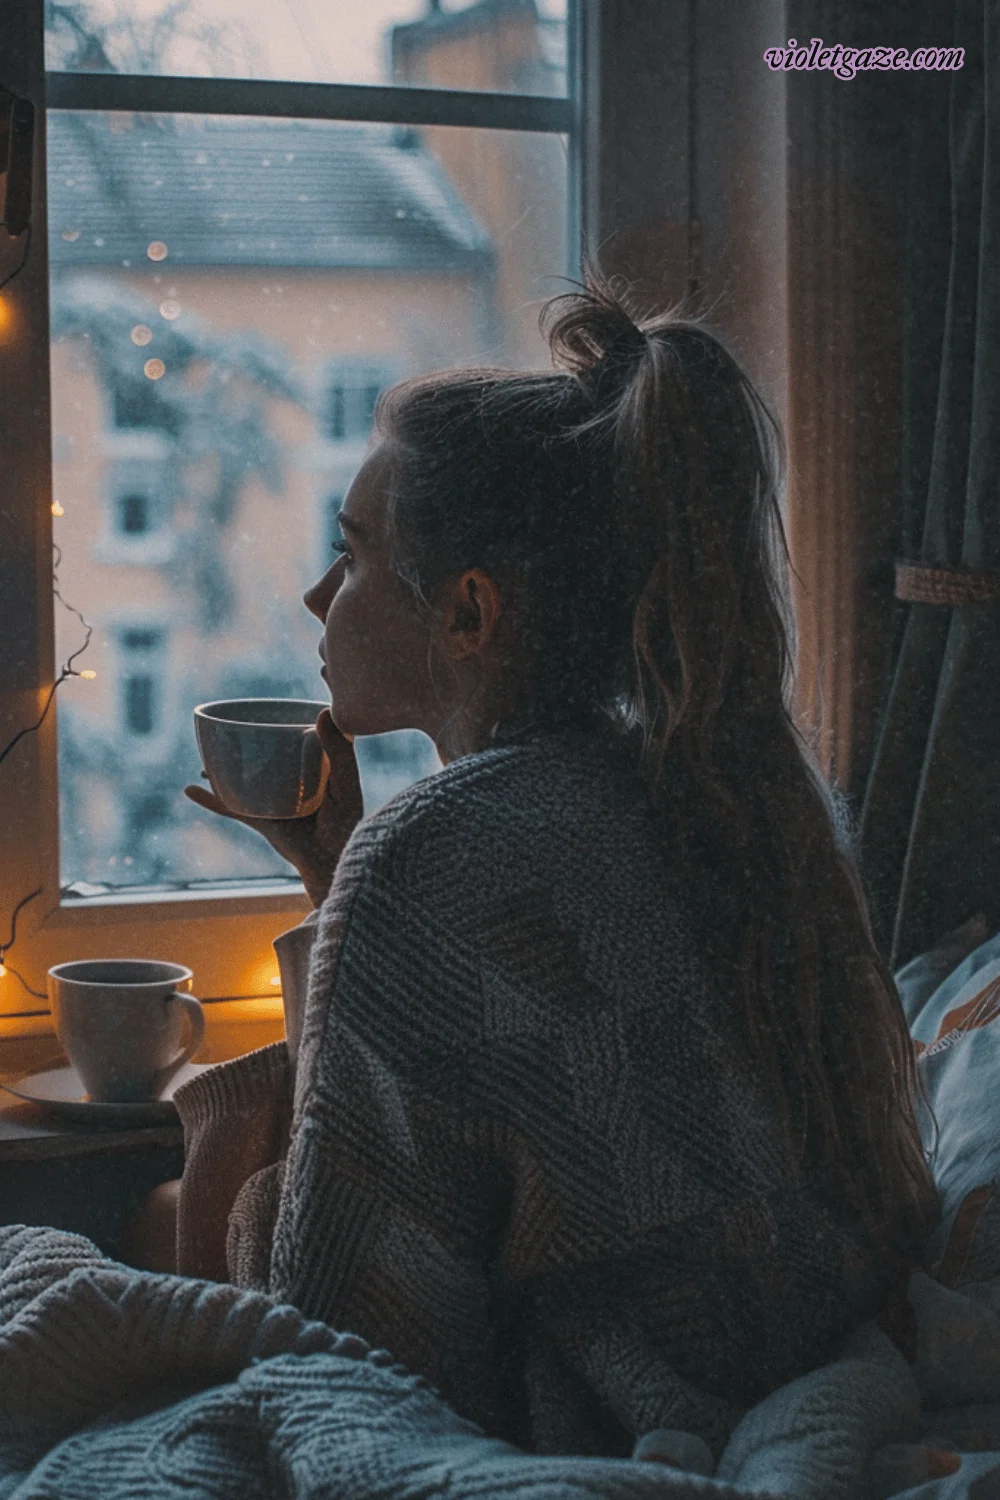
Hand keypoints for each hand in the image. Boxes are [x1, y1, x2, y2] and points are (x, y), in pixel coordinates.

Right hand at [184, 707, 362, 906]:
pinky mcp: (260, 819)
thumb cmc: (346, 824)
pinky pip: (231, 806)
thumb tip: (324, 711)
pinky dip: (211, 799)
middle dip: (248, 742)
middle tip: (233, 723)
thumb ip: (340, 751)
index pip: (299, 739)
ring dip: (223, 767)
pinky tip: (191, 789)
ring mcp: (273, 800)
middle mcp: (292, 783)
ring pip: (243, 779)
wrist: (331, 862)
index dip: (286, 722)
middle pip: (265, 756)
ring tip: (207, 754)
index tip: (273, 706)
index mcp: (315, 770)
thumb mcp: (346, 782)